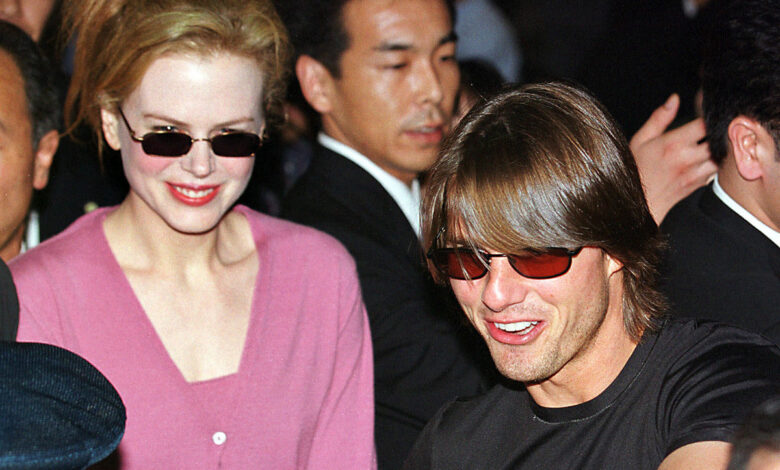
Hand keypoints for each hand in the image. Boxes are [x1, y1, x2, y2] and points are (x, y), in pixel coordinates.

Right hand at [630, 94, 716, 223]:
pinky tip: (707, 157)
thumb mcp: (640, 140)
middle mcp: (688, 158)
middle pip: (718, 138)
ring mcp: (695, 173)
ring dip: (720, 147)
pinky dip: (716, 162)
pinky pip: (716, 170)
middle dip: (718, 130)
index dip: (709, 113)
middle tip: (713, 125)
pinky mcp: (699, 184)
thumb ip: (659, 118)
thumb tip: (674, 99)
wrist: (636, 205)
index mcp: (673, 144)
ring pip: (721, 155)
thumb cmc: (634, 172)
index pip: (704, 123)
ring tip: (712, 141)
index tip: (706, 110)